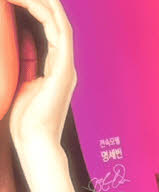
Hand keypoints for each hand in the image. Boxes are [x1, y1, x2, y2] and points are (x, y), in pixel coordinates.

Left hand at [8, 0, 75, 150]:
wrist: (35, 140)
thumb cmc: (27, 120)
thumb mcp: (22, 83)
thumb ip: (27, 62)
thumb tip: (24, 41)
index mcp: (56, 69)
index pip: (51, 31)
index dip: (40, 10)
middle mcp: (65, 65)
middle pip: (58, 23)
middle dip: (45, 2)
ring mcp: (66, 67)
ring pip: (60, 24)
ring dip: (46, 3)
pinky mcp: (63, 70)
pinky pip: (60, 34)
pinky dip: (49, 16)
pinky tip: (37, 2)